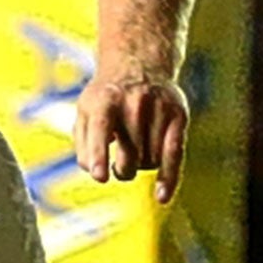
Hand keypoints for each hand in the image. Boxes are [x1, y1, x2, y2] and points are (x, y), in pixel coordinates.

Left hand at [74, 72, 188, 203]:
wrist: (140, 65)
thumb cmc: (106, 98)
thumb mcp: (86, 111)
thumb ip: (83, 143)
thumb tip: (94, 171)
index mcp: (105, 100)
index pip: (102, 128)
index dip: (99, 153)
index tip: (100, 176)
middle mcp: (134, 103)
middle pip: (130, 157)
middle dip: (123, 170)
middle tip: (119, 166)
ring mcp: (159, 109)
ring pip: (150, 161)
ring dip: (142, 166)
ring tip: (136, 150)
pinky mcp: (179, 116)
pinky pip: (175, 156)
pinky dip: (168, 179)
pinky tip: (162, 197)